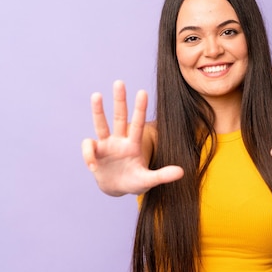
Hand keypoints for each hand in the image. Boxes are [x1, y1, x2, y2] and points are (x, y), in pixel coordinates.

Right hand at [81, 80, 183, 195]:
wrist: (115, 189)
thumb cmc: (133, 182)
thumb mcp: (148, 180)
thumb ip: (163, 175)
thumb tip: (182, 172)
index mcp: (134, 145)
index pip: (138, 124)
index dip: (140, 109)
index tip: (143, 92)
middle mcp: (119, 140)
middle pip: (119, 117)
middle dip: (120, 100)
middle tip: (120, 82)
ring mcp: (106, 145)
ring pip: (101, 124)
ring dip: (98, 110)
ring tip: (97, 94)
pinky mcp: (94, 153)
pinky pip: (88, 148)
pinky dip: (88, 155)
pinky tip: (93, 166)